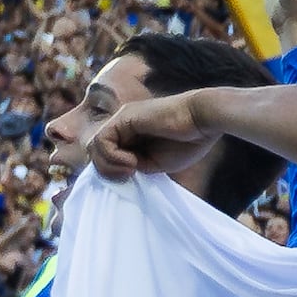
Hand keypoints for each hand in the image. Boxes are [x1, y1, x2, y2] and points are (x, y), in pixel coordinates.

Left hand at [86, 86, 210, 182]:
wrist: (203, 120)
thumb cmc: (188, 142)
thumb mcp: (155, 163)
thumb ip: (134, 166)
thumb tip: (116, 173)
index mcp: (131, 135)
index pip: (104, 155)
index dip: (110, 171)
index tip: (130, 179)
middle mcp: (122, 125)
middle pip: (94, 151)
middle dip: (107, 170)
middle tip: (129, 176)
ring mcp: (122, 119)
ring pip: (93, 146)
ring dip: (109, 165)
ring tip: (132, 169)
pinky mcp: (124, 117)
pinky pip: (102, 140)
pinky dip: (113, 156)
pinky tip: (132, 161)